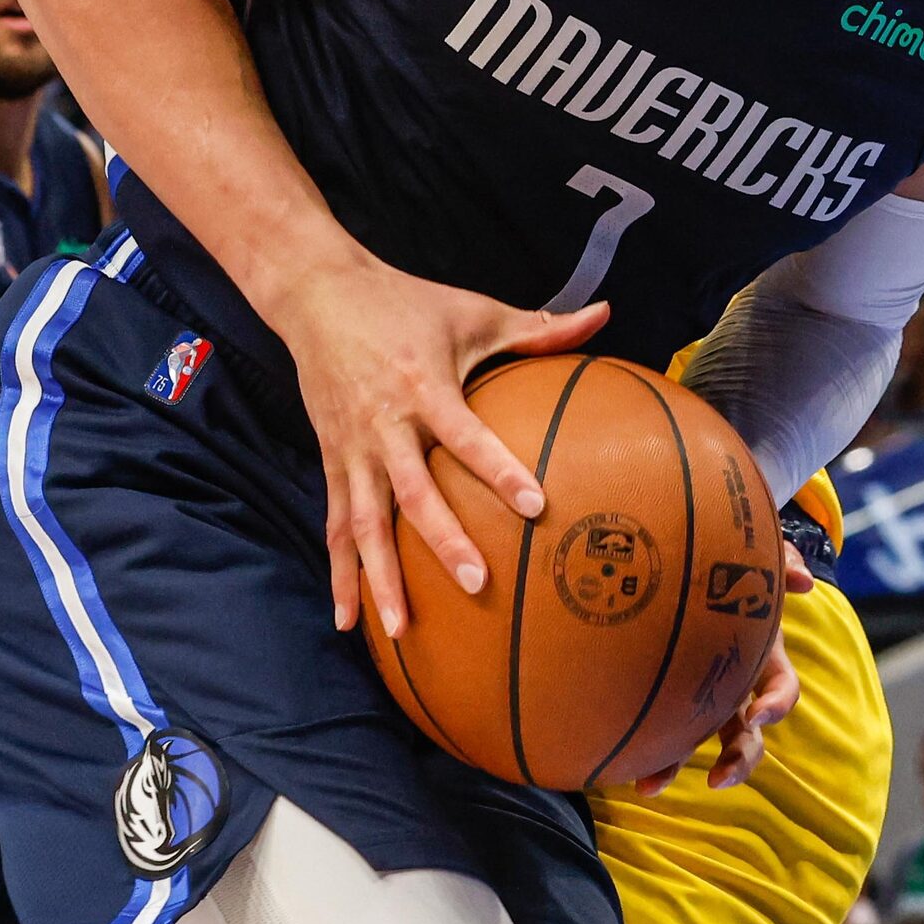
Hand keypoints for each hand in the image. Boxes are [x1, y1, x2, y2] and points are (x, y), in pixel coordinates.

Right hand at [276, 253, 606, 636]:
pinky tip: (347, 621)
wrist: (317, 293)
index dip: (498, 470)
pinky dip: (340, 574)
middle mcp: (384, 425)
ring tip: (400, 631)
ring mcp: (352, 449)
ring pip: (364, 522)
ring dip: (381, 577)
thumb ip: (538, 325)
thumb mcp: (471, 310)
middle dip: (443, 541)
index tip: (535, 506)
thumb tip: (606, 315)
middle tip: (478, 583)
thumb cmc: (404, 301)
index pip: (466, 436)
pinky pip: (334, 524)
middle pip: (414, 492)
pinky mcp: (331, 461)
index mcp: (424, 387)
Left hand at [632, 541, 818, 794]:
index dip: (776, 705)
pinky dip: (645, 751)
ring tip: (651, 786)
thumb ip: (780, 560)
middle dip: (739, 760)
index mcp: (760, 656)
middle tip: (718, 778)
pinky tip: (620, 765)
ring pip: (698, 741)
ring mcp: (702, 695)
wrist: (685, 562)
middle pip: (748, 735)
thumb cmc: (728, 564)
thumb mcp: (757, 558)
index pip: (782, 688)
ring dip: (678, 765)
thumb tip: (804, 581)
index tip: (758, 715)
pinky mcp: (667, 696)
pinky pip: (661, 730)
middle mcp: (735, 684)